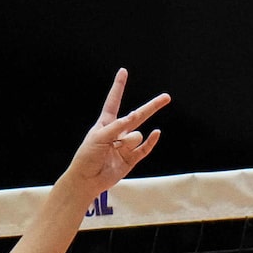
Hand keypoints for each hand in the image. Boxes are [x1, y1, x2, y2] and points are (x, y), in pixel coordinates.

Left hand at [65, 70, 169, 195]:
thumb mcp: (99, 136)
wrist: (87, 180)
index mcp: (106, 123)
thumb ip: (117, 126)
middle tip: (166, 98)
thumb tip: (134, 116)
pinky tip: (156, 133)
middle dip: (152, 107)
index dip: (119, 86)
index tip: (123, 72)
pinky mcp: (131, 159)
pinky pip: (144, 148)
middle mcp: (118, 132)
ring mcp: (126, 145)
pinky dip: (151, 142)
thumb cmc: (87, 156)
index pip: (114, 101)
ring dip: (128, 142)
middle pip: (138, 115)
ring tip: (116, 150)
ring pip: (136, 136)